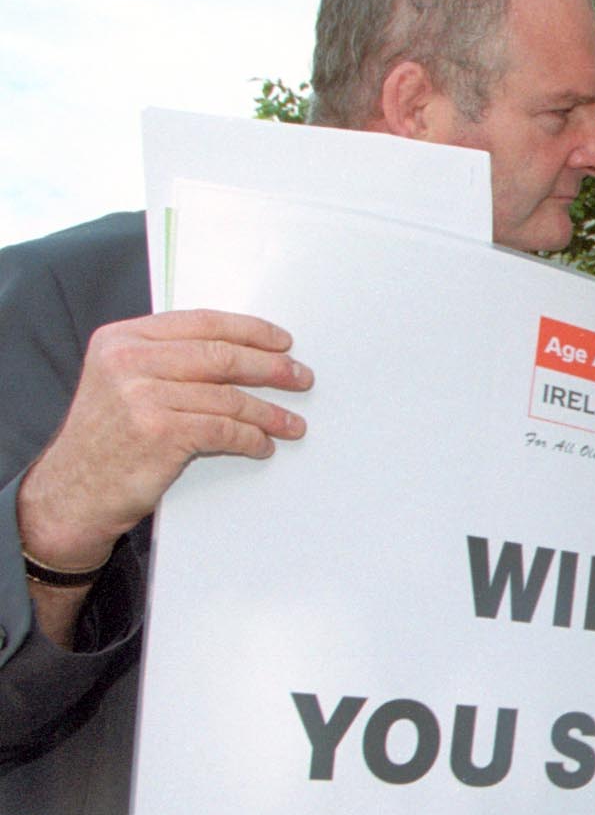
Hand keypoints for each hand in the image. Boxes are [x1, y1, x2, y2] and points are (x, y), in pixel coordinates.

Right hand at [17, 309, 305, 568]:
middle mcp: (128, 361)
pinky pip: (223, 430)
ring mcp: (141, 396)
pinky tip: (263, 445)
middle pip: (220, 356)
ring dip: (269, 412)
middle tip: (301, 377)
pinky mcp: (158, 433)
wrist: (73, 491)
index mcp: (122, 339)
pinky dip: (251, 438)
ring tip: (292, 423)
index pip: (200, 323)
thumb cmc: (109, 439)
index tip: (282, 341)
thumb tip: (243, 353)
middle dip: (270, 367)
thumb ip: (167, 360)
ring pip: (227, 397)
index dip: (249, 330)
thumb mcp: (124, 383)